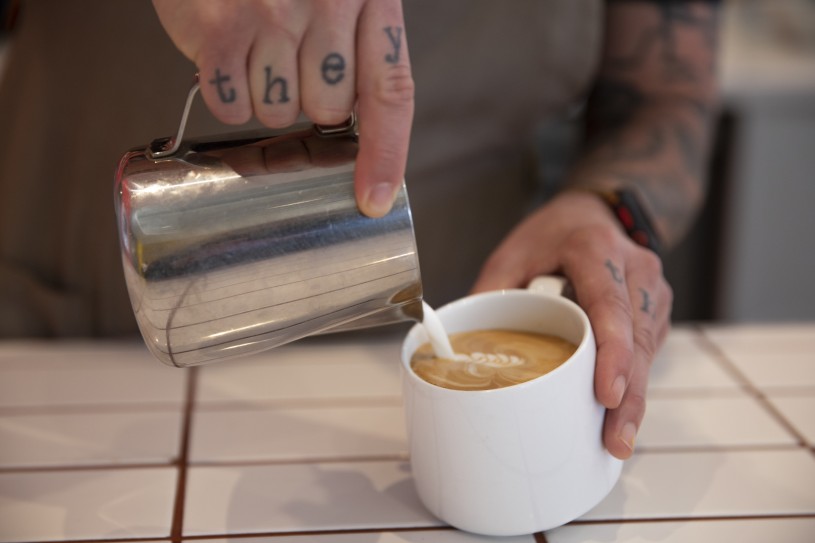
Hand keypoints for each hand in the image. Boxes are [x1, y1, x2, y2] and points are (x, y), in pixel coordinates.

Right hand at [152, 0, 413, 216]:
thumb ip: (362, 53)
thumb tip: (364, 139)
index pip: (391, 92)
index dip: (386, 154)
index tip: (374, 198)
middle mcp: (326, 3)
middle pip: (326, 112)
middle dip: (309, 101)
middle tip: (292, 61)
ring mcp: (270, 14)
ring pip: (276, 114)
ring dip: (264, 96)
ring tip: (258, 49)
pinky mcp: (219, 27)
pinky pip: (228, 104)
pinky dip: (226, 94)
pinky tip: (229, 57)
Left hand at [472, 190, 672, 459]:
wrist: (595, 212)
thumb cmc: (552, 234)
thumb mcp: (512, 253)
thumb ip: (492, 294)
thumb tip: (460, 346)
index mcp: (595, 250)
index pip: (610, 304)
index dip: (612, 352)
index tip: (606, 394)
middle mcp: (634, 268)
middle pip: (637, 338)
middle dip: (628, 393)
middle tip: (615, 439)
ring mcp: (652, 288)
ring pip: (649, 349)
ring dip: (635, 396)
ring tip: (617, 438)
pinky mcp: (657, 307)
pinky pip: (650, 348)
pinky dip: (636, 381)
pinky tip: (621, 413)